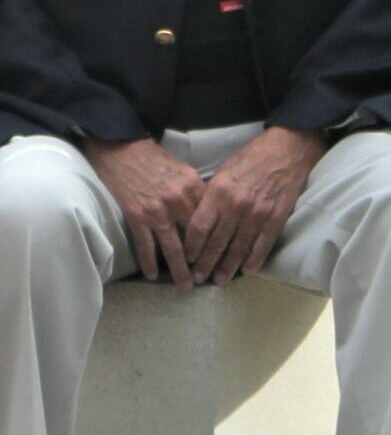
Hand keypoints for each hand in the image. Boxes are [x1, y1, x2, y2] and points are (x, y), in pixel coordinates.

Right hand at [83, 137, 204, 285]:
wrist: (122, 148)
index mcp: (195, 189)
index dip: (218, 242)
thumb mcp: (185, 171)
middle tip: (210, 279)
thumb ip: (198, 193)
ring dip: (180, 270)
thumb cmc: (155, 159)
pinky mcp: (136, 216)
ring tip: (187, 285)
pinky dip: (149, 262)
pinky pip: (145, 246)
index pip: (212, 222)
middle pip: (196, 240)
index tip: (224, 257)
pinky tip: (153, 275)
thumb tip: (211, 214)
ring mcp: (157, 212)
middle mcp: (180, 203)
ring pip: (173, 248)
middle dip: (203, 262)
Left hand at [180, 125, 325, 283]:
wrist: (287, 149)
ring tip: (220, 280)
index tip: (186, 258)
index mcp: (218, 192)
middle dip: (205, 263)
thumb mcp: (223, 171)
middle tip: (198, 278)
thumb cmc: (252, 157)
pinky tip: (248, 270)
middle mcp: (236, 206)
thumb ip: (212, 195)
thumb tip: (201, 217)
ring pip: (239, 247)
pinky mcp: (277, 217)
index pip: (199, 227)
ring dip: (228, 266)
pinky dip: (255, 259)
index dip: (192, 247)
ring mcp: (258, 213)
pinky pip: (264, 244)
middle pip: (217, 242)